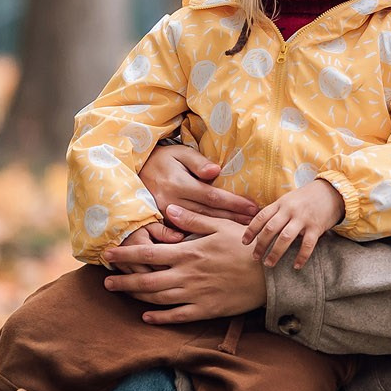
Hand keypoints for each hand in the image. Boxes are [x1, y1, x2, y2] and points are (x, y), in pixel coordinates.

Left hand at [101, 205, 269, 322]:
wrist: (270, 275)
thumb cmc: (246, 247)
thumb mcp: (221, 226)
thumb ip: (194, 220)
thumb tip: (170, 210)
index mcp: (188, 253)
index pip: (148, 254)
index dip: (126, 255)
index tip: (108, 254)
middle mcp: (187, 275)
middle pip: (146, 280)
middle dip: (123, 281)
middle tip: (106, 282)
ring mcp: (195, 294)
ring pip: (157, 299)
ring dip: (136, 297)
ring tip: (121, 294)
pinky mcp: (205, 310)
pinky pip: (177, 316)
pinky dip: (159, 317)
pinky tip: (146, 316)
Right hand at [138, 145, 257, 226]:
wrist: (134, 170)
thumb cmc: (162, 159)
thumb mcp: (179, 153)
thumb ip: (197, 162)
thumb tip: (215, 171)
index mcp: (179, 184)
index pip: (212, 196)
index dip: (234, 203)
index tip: (253, 207)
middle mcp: (172, 201)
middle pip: (209, 214)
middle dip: (233, 218)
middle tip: (255, 222)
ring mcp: (165, 215)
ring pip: (199, 225)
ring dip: (222, 227)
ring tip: (244, 230)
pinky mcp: (161, 223)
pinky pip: (184, 231)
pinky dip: (203, 234)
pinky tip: (218, 237)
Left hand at [243, 179, 343, 267]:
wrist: (332, 191)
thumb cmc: (307, 198)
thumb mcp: (289, 200)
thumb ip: (276, 212)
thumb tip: (260, 228)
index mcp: (281, 203)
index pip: (261, 217)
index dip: (251, 230)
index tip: (244, 242)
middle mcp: (290, 210)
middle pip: (270, 229)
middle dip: (261, 245)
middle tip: (255, 258)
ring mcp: (303, 218)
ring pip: (285, 238)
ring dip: (275, 253)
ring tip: (269, 264)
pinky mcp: (316, 227)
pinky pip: (307, 245)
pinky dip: (301, 257)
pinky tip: (296, 266)